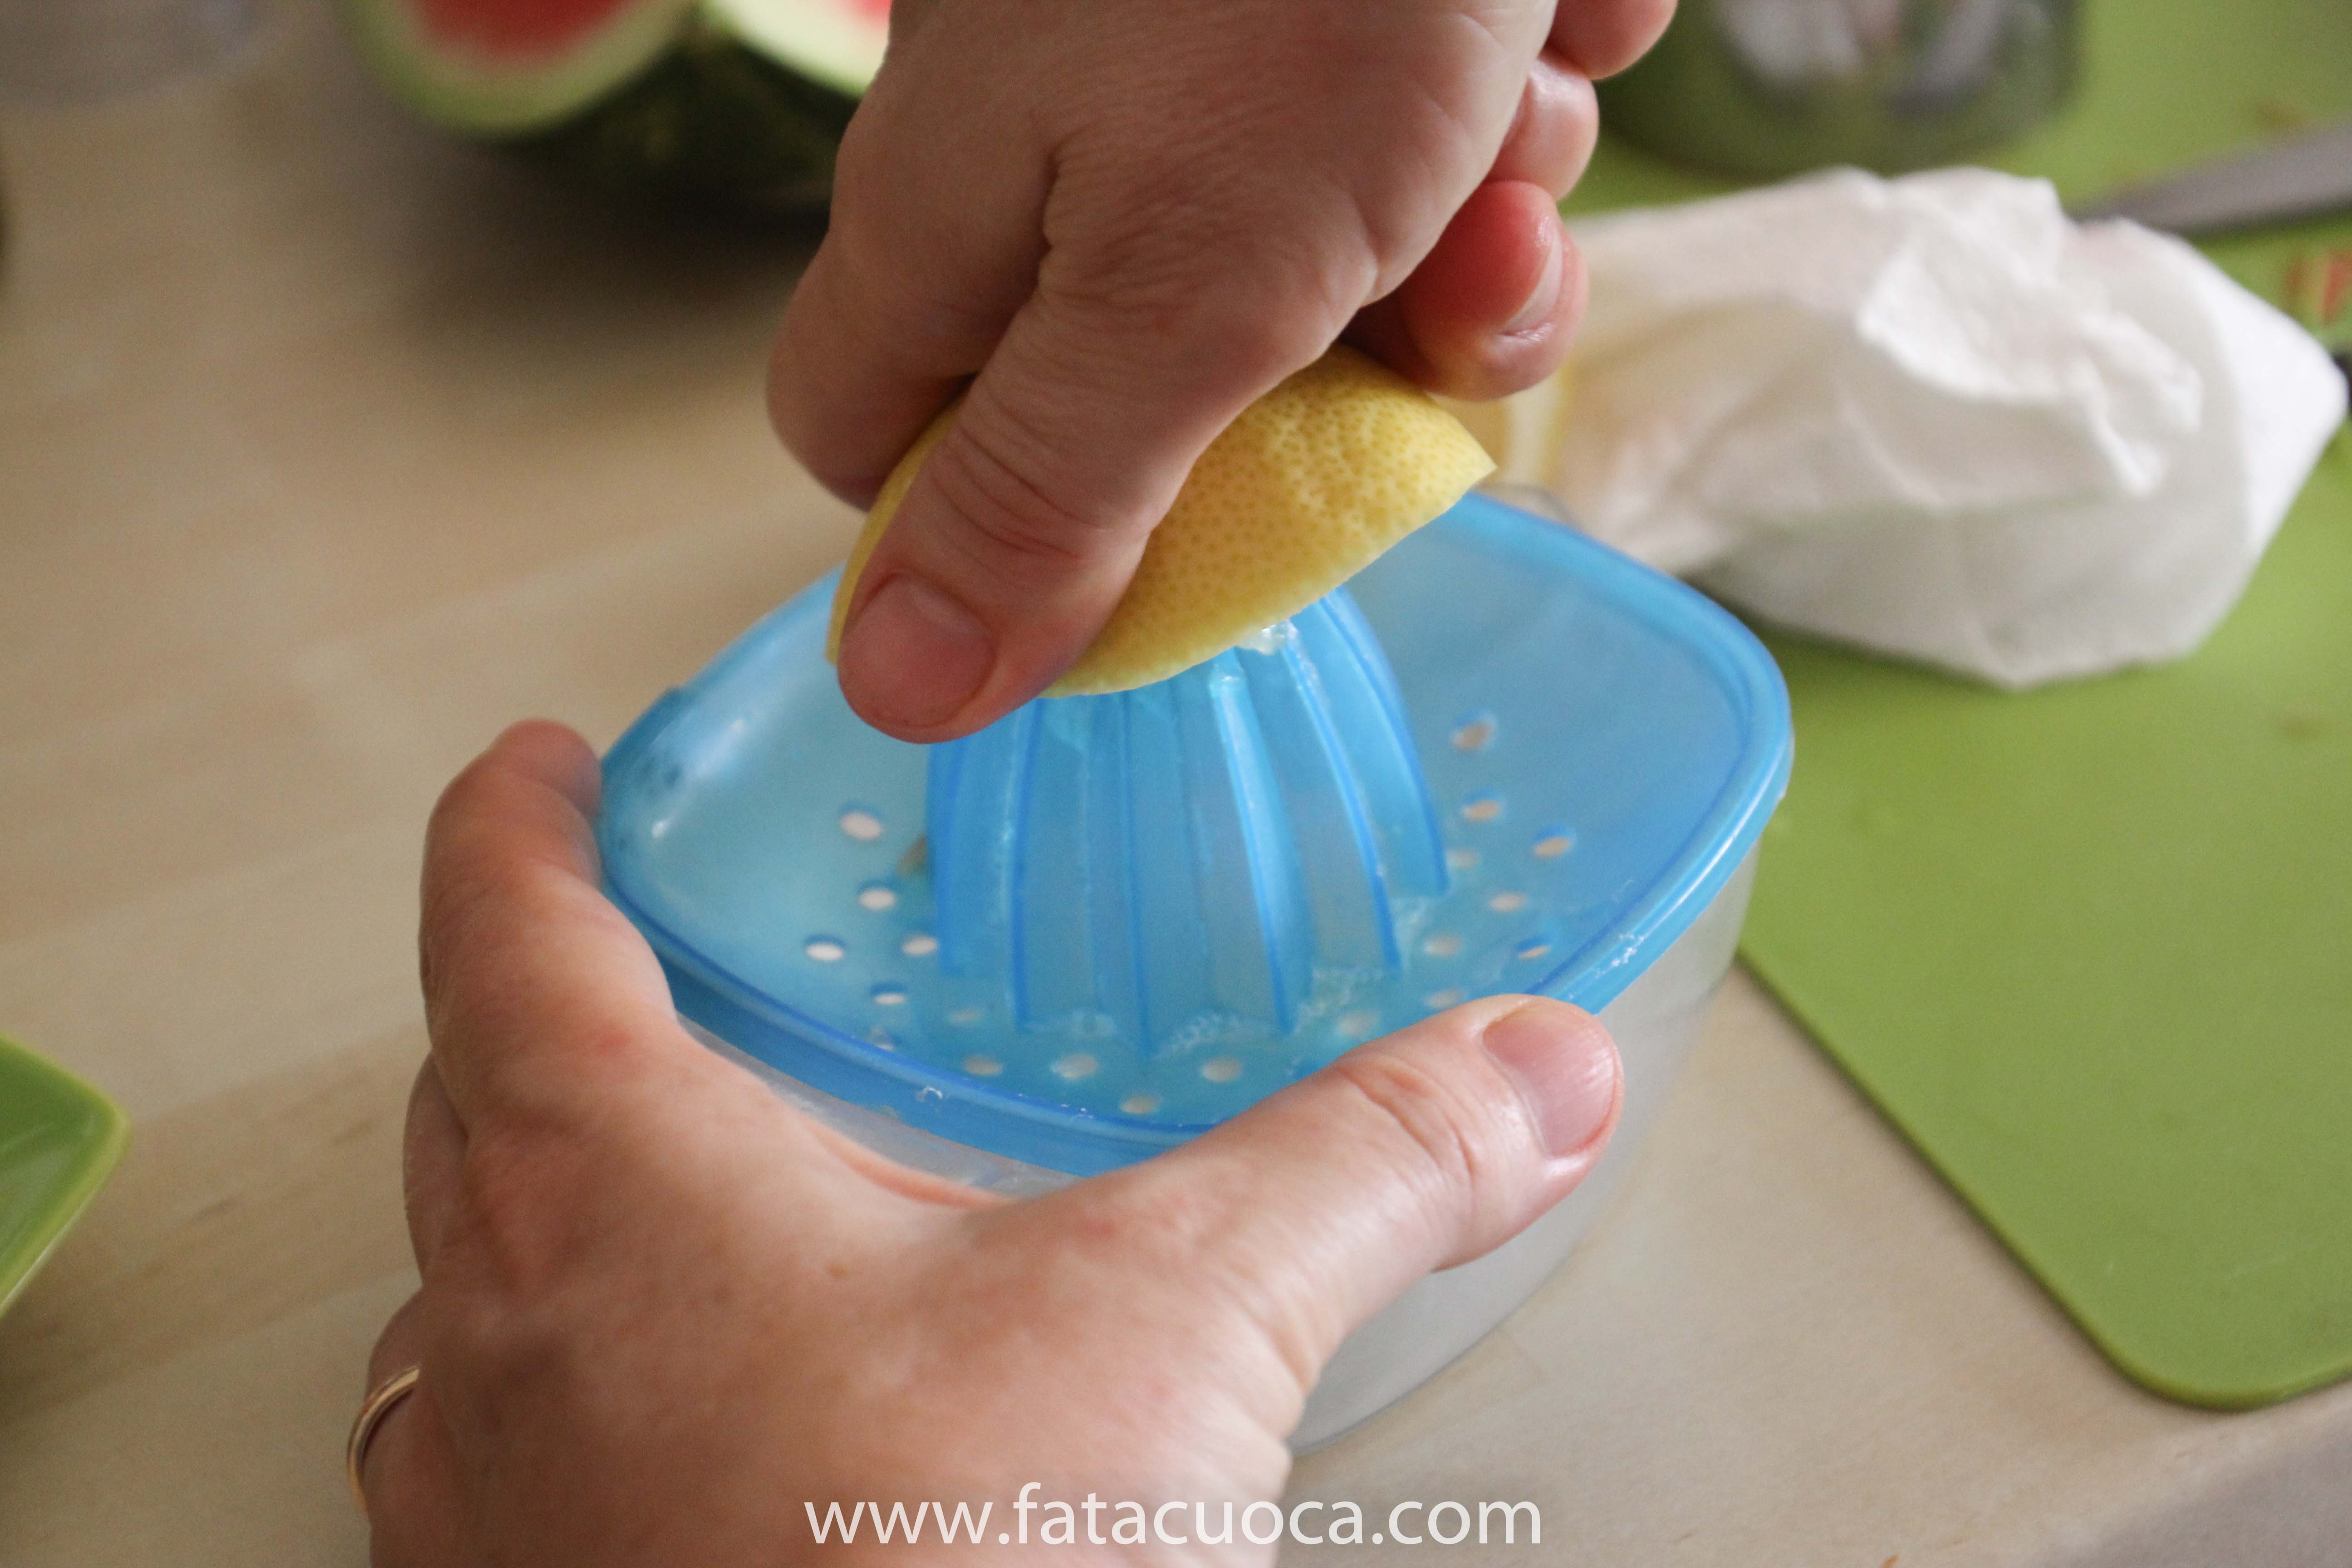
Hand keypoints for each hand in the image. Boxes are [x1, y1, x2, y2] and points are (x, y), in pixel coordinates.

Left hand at [360, 722, 1621, 1563]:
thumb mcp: (1187, 1325)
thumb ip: (1365, 1161)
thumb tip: (1528, 1069)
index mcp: (609, 1188)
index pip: (502, 929)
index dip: (514, 819)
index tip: (538, 761)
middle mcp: (499, 1335)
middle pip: (469, 1094)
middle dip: (541, 997)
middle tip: (640, 954)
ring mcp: (494, 1504)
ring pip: (462, 1283)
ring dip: (541, 1204)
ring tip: (676, 1174)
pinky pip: (498, 1452)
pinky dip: (572, 1383)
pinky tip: (706, 1411)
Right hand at [768, 0, 1673, 740]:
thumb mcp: (1184, 286)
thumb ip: (1049, 495)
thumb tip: (896, 695)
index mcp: (961, 225)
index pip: (884, 452)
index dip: (1003, 534)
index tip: (1161, 540)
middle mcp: (1059, 158)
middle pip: (1153, 397)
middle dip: (1319, 379)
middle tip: (1414, 298)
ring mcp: (1203, 89)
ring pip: (1329, 285)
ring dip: (1458, 237)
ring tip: (1496, 119)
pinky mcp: (1338, 37)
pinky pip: (1431, 161)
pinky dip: (1510, 119)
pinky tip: (1535, 29)